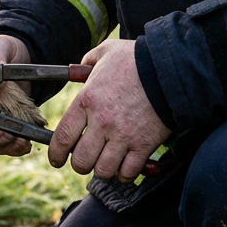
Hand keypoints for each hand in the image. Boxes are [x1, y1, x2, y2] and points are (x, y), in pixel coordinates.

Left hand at [48, 39, 171, 183]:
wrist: (170, 68)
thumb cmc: (137, 59)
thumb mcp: (106, 51)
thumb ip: (88, 61)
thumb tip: (81, 68)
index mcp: (87, 100)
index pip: (62, 138)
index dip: (56, 155)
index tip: (57, 159)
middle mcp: (102, 122)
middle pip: (81, 161)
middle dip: (81, 165)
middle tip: (86, 159)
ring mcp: (123, 136)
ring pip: (103, 171)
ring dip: (103, 169)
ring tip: (107, 161)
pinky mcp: (144, 145)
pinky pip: (128, 172)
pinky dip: (125, 174)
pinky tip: (125, 165)